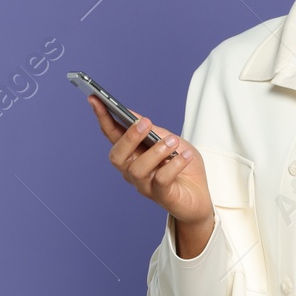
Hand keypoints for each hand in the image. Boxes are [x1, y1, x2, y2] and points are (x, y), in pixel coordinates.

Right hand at [91, 97, 212, 229]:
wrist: (200, 196)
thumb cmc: (184, 167)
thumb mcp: (170, 141)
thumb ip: (152, 131)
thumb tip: (131, 114)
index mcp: (132, 154)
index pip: (112, 135)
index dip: (102, 118)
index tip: (95, 98)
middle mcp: (132, 171)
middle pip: (117, 156)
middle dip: (129, 137)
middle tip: (145, 123)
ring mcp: (145, 185)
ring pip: (137, 169)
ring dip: (156, 152)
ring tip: (172, 142)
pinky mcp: (161, 196)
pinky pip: (161, 180)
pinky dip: (174, 165)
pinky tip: (185, 156)